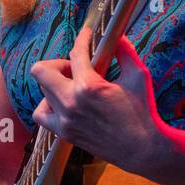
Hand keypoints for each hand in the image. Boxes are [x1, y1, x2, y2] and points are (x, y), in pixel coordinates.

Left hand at [29, 25, 170, 176]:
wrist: (142, 150)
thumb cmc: (143, 112)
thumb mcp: (138, 76)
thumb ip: (125, 52)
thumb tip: (117, 36)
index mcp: (89, 86)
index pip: (76, 53)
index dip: (82, 39)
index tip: (86, 35)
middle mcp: (71, 103)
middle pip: (41, 71)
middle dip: (58, 63)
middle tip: (76, 68)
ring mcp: (65, 120)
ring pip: (42, 91)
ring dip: (53, 84)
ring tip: (72, 86)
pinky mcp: (65, 133)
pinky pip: (41, 115)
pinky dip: (48, 105)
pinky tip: (64, 103)